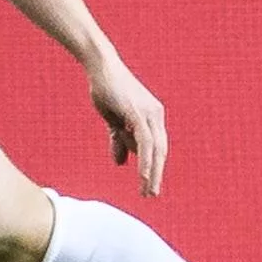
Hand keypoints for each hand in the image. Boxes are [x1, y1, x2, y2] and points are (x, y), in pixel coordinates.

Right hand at [85, 53, 168, 195]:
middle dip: (157, 174)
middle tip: (151, 194)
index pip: (158, 147)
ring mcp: (149, 113)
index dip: (155, 166)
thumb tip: (121, 163)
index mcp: (152, 116)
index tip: (150, 185)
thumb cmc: (107, 90)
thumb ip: (119, 140)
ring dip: (152, 173)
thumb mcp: (114, 119)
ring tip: (147, 191)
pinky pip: (145, 142)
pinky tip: (142, 176)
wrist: (100, 67)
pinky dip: (145, 161)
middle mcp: (155, 114)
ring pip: (155, 149)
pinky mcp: (138, 113)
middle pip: (161, 150)